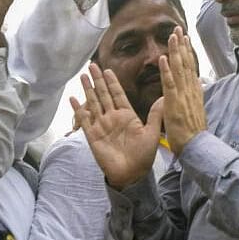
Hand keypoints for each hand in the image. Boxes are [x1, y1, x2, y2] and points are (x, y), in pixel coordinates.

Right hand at [71, 64, 162, 188]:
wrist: (131, 174)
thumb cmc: (143, 156)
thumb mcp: (152, 133)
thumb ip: (156, 114)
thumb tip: (165, 97)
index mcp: (127, 116)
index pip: (118, 94)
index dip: (112, 82)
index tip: (108, 69)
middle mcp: (113, 118)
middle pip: (103, 94)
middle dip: (98, 80)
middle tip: (92, 65)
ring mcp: (102, 126)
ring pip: (93, 103)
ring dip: (88, 89)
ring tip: (82, 76)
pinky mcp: (92, 135)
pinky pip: (83, 119)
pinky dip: (78, 109)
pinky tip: (73, 98)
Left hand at [158, 28, 206, 155]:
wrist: (196, 146)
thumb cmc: (193, 132)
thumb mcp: (195, 110)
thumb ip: (196, 95)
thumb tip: (198, 82)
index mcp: (194, 91)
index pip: (190, 67)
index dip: (187, 51)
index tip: (185, 38)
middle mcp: (190, 90)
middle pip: (186, 63)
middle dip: (182, 45)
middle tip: (178, 28)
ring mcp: (183, 95)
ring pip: (179, 68)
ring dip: (176, 51)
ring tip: (173, 35)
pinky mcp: (175, 102)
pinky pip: (170, 83)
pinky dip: (167, 69)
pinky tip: (164, 57)